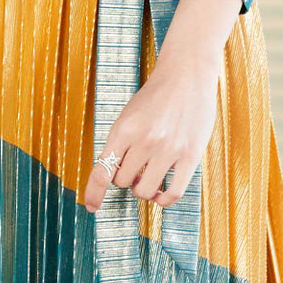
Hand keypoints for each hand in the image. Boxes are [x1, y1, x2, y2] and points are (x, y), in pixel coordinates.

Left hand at [81, 23, 226, 213]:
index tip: (92, 207)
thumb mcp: (128, 115)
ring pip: (144, 190)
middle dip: (125, 179)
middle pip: (122, 182)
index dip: (94, 194)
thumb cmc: (155, 96)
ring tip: (147, 177)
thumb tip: (112, 177)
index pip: (102, 172)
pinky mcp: (190, 155)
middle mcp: (145, 141)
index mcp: (124, 129)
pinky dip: (163, 200)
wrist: (187, 75)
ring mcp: (168, 149)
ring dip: (142, 189)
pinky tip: (161, 194)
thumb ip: (119, 144)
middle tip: (133, 169)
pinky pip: (173, 193)